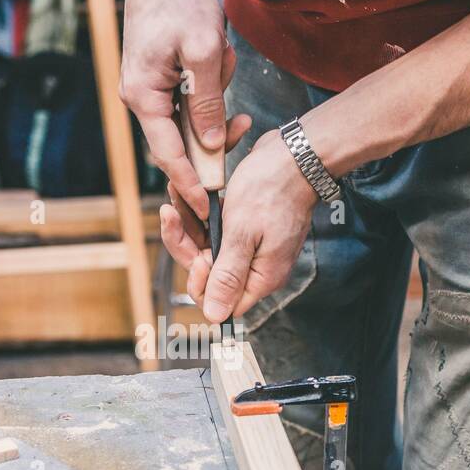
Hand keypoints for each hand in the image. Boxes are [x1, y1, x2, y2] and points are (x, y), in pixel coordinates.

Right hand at [119, 0, 246, 221]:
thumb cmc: (177, 2)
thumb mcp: (202, 51)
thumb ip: (208, 102)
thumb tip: (211, 143)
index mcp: (142, 97)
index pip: (168, 155)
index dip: (190, 183)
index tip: (208, 208)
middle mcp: (140, 98)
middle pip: (179, 142)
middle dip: (213, 134)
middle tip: (241, 131)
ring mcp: (148, 90)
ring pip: (189, 119)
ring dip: (214, 101)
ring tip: (221, 60)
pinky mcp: (160, 80)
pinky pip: (190, 100)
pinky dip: (210, 89)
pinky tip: (219, 62)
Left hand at [178, 129, 318, 322]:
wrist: (296, 153)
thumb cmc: (273, 188)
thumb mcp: (243, 233)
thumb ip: (228, 276)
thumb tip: (215, 316)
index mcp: (260, 277)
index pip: (220, 301)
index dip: (200, 282)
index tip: (197, 255)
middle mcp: (256, 267)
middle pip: (209, 272)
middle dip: (187, 243)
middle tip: (172, 213)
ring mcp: (252, 247)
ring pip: (208, 247)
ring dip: (188, 224)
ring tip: (175, 195)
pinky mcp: (247, 228)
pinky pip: (216, 230)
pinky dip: (200, 215)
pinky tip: (188, 195)